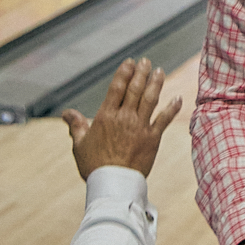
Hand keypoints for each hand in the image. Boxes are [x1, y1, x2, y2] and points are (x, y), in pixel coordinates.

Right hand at [62, 58, 182, 179]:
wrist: (114, 183)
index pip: (116, 88)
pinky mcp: (153, 138)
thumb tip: (66, 113)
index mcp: (106, 116)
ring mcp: (140, 126)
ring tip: (159, 72)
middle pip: (134, 89)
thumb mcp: (80, 144)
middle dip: (141, 72)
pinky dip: (172, 108)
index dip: (124, 73)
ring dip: (155, 83)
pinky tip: (178, 98)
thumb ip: (76, 125)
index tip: (129, 62)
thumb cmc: (94, 166)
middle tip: (146, 61)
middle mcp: (124, 117)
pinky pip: (164, 119)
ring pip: (150, 99)